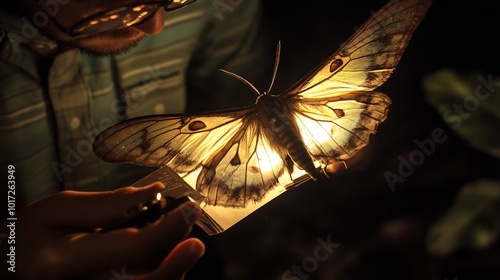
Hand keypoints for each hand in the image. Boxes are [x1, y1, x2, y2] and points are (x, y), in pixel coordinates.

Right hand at [1, 183, 203, 279]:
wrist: (13, 271)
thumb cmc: (29, 240)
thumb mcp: (55, 211)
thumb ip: (107, 203)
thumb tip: (155, 192)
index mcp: (63, 263)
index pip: (135, 249)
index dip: (170, 229)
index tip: (190, 209)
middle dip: (179, 261)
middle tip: (195, 241)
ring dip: (172, 269)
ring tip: (180, 246)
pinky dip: (159, 275)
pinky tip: (164, 259)